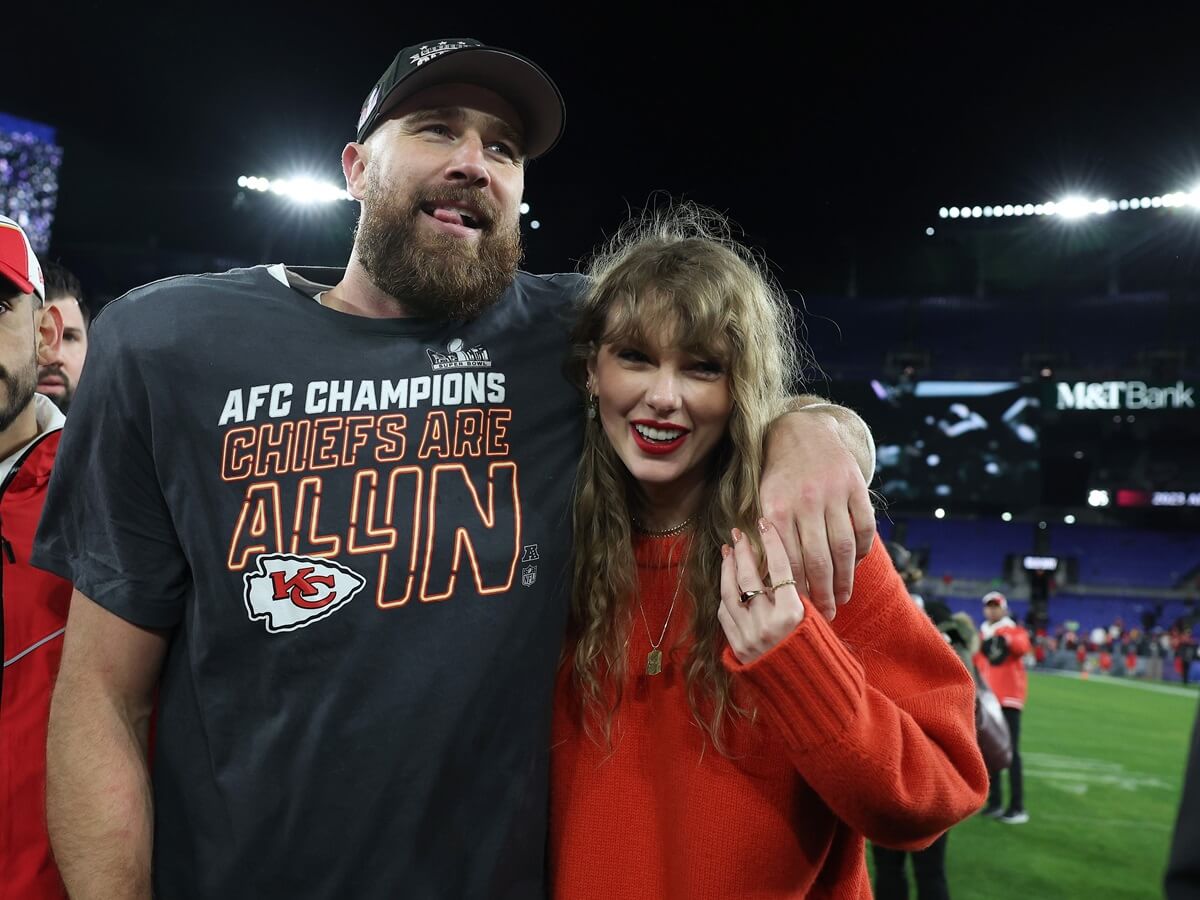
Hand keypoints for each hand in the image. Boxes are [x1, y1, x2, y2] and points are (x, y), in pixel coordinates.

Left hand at [718, 520, 806, 665]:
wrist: (808, 695)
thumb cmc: (818, 655)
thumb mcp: (817, 622)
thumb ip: (800, 596)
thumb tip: (784, 566)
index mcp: (794, 614)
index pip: (780, 567)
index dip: (772, 542)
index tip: (765, 523)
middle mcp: (768, 623)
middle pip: (750, 576)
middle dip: (743, 551)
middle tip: (739, 532)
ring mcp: (749, 635)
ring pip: (730, 593)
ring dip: (728, 569)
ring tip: (729, 551)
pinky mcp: (737, 647)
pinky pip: (724, 614)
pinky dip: (725, 595)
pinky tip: (727, 582)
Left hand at [760, 410, 874, 619]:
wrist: (802, 431)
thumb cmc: (777, 475)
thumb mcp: (762, 500)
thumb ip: (766, 537)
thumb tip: (768, 582)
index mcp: (777, 507)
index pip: (789, 561)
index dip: (796, 589)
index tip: (799, 612)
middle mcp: (806, 501)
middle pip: (819, 560)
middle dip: (823, 593)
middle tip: (826, 615)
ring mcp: (834, 493)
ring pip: (844, 548)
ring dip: (845, 579)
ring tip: (842, 598)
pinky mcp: (856, 487)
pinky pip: (864, 528)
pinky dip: (862, 551)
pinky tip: (855, 568)